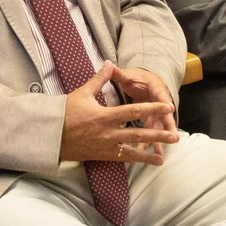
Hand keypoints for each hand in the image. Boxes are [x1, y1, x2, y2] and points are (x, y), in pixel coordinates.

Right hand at [60, 61, 179, 165]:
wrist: (50, 135)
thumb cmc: (65, 113)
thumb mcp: (83, 93)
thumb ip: (99, 79)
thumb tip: (109, 63)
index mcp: (105, 116)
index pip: (134, 111)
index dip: (153, 109)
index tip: (168, 108)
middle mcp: (108, 133)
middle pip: (138, 134)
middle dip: (158, 136)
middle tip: (175, 137)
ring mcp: (105, 147)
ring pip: (131, 152)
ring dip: (148, 155)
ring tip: (162, 159)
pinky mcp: (101, 155)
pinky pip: (121, 159)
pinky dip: (133, 160)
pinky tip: (143, 162)